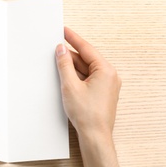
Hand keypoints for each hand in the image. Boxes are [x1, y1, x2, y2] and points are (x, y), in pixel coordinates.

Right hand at [55, 27, 120, 141]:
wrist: (95, 136)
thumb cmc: (87, 114)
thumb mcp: (70, 85)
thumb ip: (65, 65)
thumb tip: (61, 50)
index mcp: (106, 71)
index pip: (87, 49)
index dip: (73, 38)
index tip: (64, 30)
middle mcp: (109, 76)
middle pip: (86, 59)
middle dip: (70, 54)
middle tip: (56, 47)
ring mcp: (106, 85)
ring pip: (86, 69)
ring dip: (72, 66)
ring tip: (57, 62)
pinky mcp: (101, 93)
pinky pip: (88, 78)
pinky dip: (76, 76)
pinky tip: (65, 76)